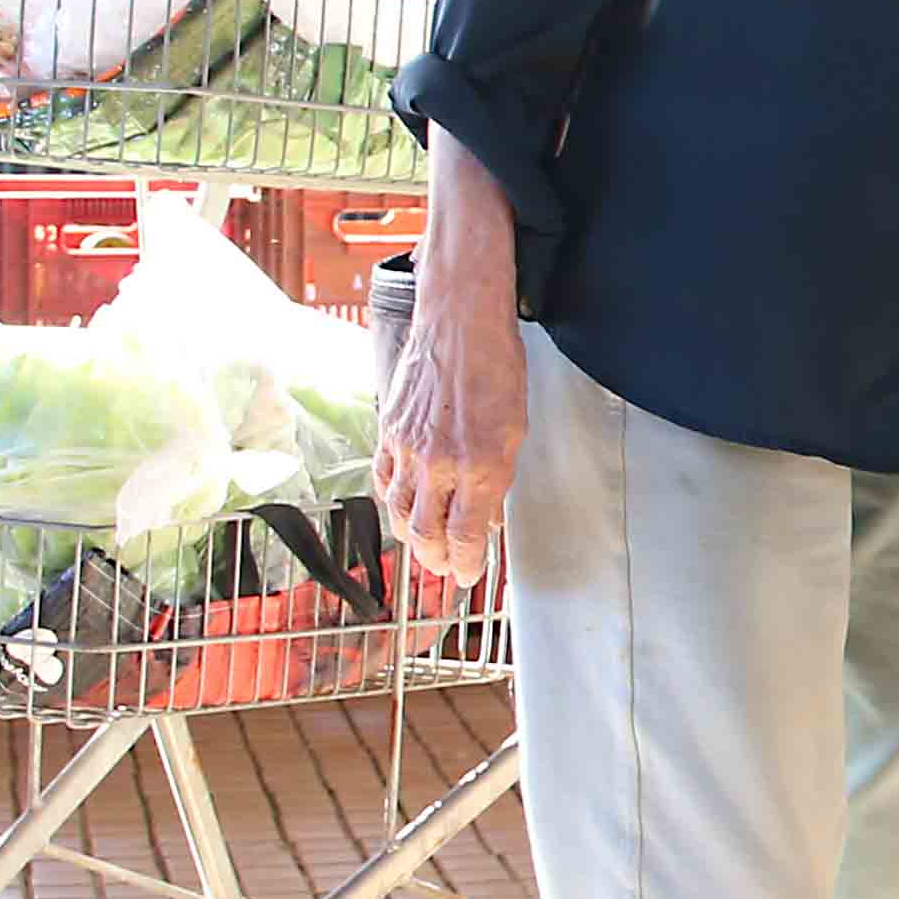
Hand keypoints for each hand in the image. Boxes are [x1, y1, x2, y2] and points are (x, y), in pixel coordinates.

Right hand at [376, 295, 528, 578]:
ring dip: (412, 538)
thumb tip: (488, 517)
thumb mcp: (515, 431)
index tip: (468, 575)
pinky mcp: (387, 432)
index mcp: (478, 466)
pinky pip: (383, 481)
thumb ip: (498, 480)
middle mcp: (438, 464)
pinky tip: (402, 508)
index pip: (464, 536)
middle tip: (445, 568)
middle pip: (425, 534)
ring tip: (424, 547)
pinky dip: (392, 502)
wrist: (459, 324)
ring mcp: (407, 449)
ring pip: (399, 513)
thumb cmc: (496, 369)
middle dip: (435, 560)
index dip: (464, 564)